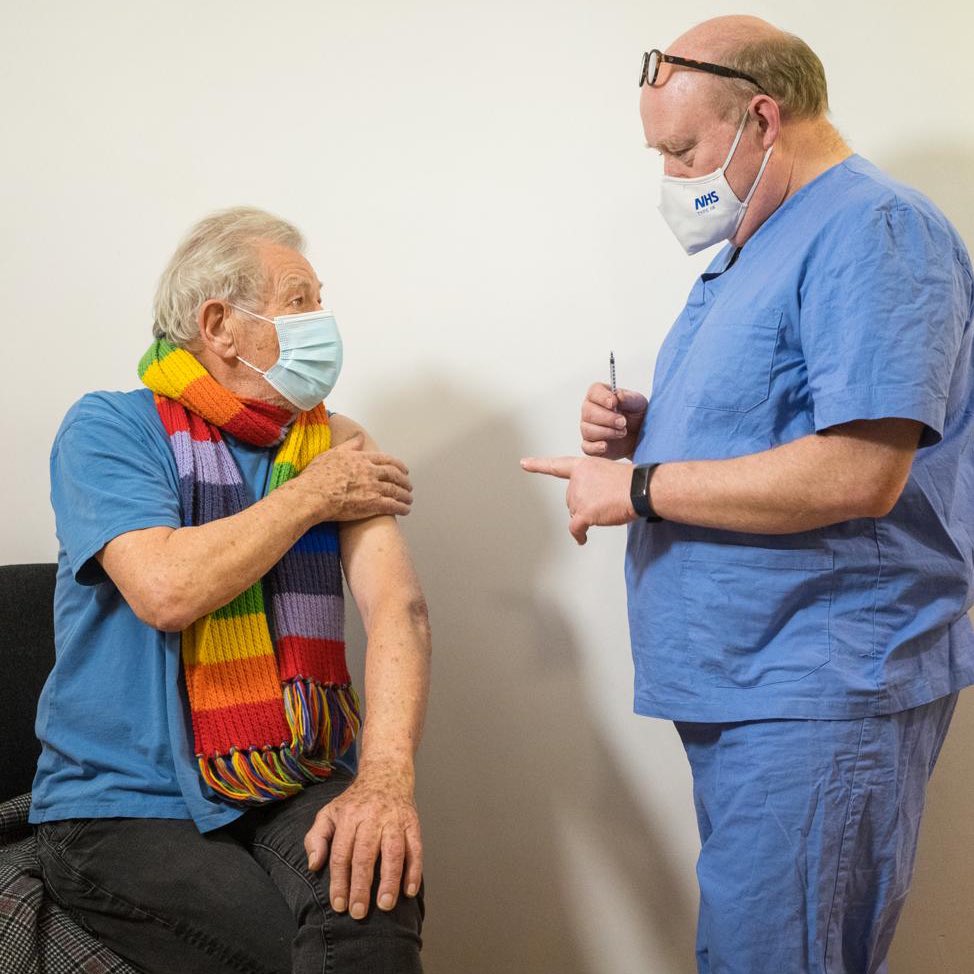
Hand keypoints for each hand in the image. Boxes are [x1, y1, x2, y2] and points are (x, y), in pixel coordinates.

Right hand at [298, 433, 412, 520]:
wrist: (312, 495)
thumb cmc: (317, 476)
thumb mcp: (333, 453)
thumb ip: (350, 445)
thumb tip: (359, 436)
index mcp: (362, 459)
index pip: (387, 460)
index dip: (398, 465)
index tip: (403, 469)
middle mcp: (371, 472)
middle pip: (394, 475)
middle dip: (404, 481)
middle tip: (409, 485)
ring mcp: (373, 488)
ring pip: (396, 490)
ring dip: (405, 495)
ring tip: (409, 499)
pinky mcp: (372, 504)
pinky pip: (393, 505)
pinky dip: (402, 507)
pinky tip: (406, 510)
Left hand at [304, 769, 422, 918]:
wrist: (385, 773)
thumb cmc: (354, 802)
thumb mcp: (328, 813)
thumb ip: (316, 838)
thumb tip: (314, 865)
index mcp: (348, 817)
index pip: (341, 853)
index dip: (339, 881)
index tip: (339, 905)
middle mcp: (371, 817)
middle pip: (365, 854)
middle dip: (361, 885)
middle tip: (359, 912)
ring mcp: (394, 819)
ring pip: (392, 851)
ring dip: (389, 880)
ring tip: (385, 905)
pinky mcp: (412, 822)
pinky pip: (415, 847)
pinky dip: (414, 869)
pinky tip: (409, 890)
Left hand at [520, 455, 635, 543]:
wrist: (640, 488)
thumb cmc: (631, 481)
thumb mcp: (608, 472)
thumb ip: (594, 482)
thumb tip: (592, 501)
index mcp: (583, 466)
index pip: (557, 466)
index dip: (538, 465)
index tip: (524, 463)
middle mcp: (577, 480)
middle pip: (571, 500)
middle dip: (584, 505)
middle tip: (605, 501)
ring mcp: (579, 496)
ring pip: (575, 514)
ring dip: (589, 516)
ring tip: (608, 508)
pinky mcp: (583, 513)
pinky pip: (575, 528)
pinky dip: (579, 535)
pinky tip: (582, 539)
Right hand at [580, 383, 647, 459]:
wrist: (640, 436)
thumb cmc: (637, 415)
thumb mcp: (638, 404)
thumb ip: (629, 398)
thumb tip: (619, 396)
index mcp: (600, 395)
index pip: (594, 391)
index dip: (602, 397)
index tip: (614, 403)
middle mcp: (590, 410)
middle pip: (588, 412)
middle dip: (607, 418)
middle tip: (623, 422)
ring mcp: (588, 428)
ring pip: (588, 429)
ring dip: (607, 432)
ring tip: (623, 433)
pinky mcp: (591, 445)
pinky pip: (586, 447)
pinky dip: (595, 447)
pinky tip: (605, 446)